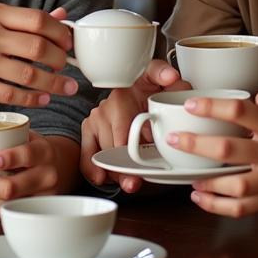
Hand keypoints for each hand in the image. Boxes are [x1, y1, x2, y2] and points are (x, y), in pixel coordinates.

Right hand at [0, 3, 77, 107]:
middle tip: (67, 65)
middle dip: (60, 59)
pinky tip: (44, 98)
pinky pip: (13, 95)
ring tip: (68, 86)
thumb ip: (23, 18)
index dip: (60, 32)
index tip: (69, 42)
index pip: (37, 20)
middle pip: (38, 48)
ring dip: (55, 83)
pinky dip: (33, 98)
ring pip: (29, 75)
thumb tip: (62, 14)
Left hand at [0, 131, 59, 214]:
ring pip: (8, 204)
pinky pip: (9, 212)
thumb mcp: (30, 137)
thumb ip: (7, 137)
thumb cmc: (38, 152)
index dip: (10, 158)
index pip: (28, 155)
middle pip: (13, 187)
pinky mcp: (34, 211)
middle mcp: (46, 175)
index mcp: (44, 152)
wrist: (61, 166)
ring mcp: (42, 197)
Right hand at [79, 59, 187, 191]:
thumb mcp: (157, 75)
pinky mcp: (89, 130)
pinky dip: (92, 169)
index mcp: (121, 96)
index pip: (121, 131)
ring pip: (101, 154)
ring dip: (114, 172)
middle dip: (125, 166)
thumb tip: (170, 77)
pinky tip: (102, 178)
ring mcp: (95, 120)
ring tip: (129, 182)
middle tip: (135, 181)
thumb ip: (164, 74)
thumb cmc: (147, 83)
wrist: (136, 85)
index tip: (138, 165)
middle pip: (112, 147)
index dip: (130, 151)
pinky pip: (86, 154)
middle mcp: (105, 108)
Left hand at [169, 93, 257, 216]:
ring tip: (187, 175)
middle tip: (175, 139)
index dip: (213, 107)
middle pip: (228, 148)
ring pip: (233, 184)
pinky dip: (217, 206)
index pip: (241, 111)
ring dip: (206, 181)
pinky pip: (241, 208)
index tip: (192, 104)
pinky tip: (201, 198)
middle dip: (196, 144)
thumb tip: (257, 99)